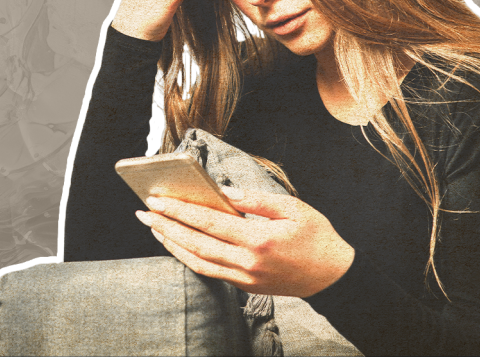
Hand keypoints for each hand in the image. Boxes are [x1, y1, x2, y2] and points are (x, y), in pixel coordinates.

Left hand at [135, 187, 354, 297]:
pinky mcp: (245, 286)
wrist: (335, 277)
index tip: (157, 200)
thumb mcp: (292, 208)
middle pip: (195, 243)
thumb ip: (254, 200)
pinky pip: (209, 271)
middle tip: (144, 212)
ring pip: (197, 260)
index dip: (179, 211)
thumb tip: (222, 193)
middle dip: (166, 225)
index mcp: (258, 239)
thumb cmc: (317, 237)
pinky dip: (188, 258)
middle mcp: (247, 262)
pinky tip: (177, 245)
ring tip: (153, 227)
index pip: (208, 223)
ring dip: (172, 243)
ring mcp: (245, 277)